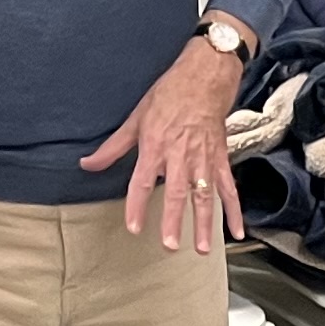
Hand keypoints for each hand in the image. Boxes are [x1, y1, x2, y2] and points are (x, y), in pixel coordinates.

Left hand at [81, 33, 247, 253]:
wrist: (204, 77)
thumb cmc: (169, 94)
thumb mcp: (136, 118)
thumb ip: (113, 147)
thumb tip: (88, 164)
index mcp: (155, 146)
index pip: (142, 181)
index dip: (137, 205)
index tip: (135, 227)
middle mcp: (180, 156)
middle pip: (175, 194)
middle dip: (173, 221)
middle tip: (170, 245)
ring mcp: (203, 160)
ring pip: (203, 197)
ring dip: (203, 224)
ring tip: (201, 248)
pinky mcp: (220, 159)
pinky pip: (228, 189)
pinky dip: (234, 211)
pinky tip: (236, 232)